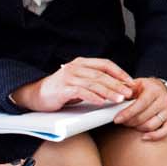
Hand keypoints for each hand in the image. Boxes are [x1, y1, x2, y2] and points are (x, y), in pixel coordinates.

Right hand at [16, 57, 136, 113]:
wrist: (35, 94)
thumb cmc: (60, 90)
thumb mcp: (79, 82)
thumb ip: (94, 82)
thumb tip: (117, 88)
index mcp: (81, 62)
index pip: (105, 64)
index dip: (120, 72)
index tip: (131, 82)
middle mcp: (75, 67)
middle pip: (102, 75)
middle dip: (118, 84)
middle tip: (129, 93)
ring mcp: (68, 77)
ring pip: (94, 83)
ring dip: (109, 92)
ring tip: (119, 99)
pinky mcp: (62, 89)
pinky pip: (81, 92)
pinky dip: (93, 97)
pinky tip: (102, 102)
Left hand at [111, 76, 166, 140]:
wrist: (160, 88)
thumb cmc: (145, 88)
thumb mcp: (135, 84)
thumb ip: (125, 89)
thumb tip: (115, 97)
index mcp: (154, 90)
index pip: (139, 105)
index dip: (127, 114)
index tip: (116, 119)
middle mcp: (164, 99)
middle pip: (143, 118)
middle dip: (129, 122)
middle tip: (121, 121)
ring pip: (150, 126)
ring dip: (137, 128)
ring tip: (131, 123)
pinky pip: (164, 131)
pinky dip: (154, 136)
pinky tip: (144, 136)